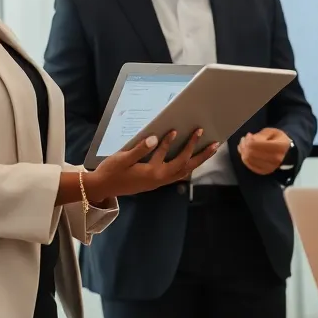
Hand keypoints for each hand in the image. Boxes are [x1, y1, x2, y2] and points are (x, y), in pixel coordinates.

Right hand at [89, 130, 219, 198]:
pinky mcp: (155, 182)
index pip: (171, 157)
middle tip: (215, 143)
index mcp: (153, 173)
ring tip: (210, 149)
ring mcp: (158, 182)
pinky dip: (187, 166)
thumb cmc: (111, 172)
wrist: (101, 188)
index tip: (180, 129)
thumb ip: (140, 149)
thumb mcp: (123, 158)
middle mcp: (159, 179)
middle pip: (186, 166)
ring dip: (197, 161)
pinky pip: (177, 174)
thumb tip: (155, 139)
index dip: (177, 143)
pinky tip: (190, 160)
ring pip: (184, 171)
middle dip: (200, 154)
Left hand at [238, 127, 290, 175]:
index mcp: (279, 146)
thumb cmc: (279, 140)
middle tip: (244, 139)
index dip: (249, 139)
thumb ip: (260, 135)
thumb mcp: (272, 132)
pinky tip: (245, 152)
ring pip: (248, 160)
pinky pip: (250, 166)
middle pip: (250, 153)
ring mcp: (270, 167)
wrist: (287, 153)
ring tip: (243, 145)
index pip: (256, 144)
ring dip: (242, 151)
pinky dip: (245, 158)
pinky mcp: (265, 172)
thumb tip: (248, 139)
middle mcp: (275, 159)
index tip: (249, 135)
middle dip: (244, 145)